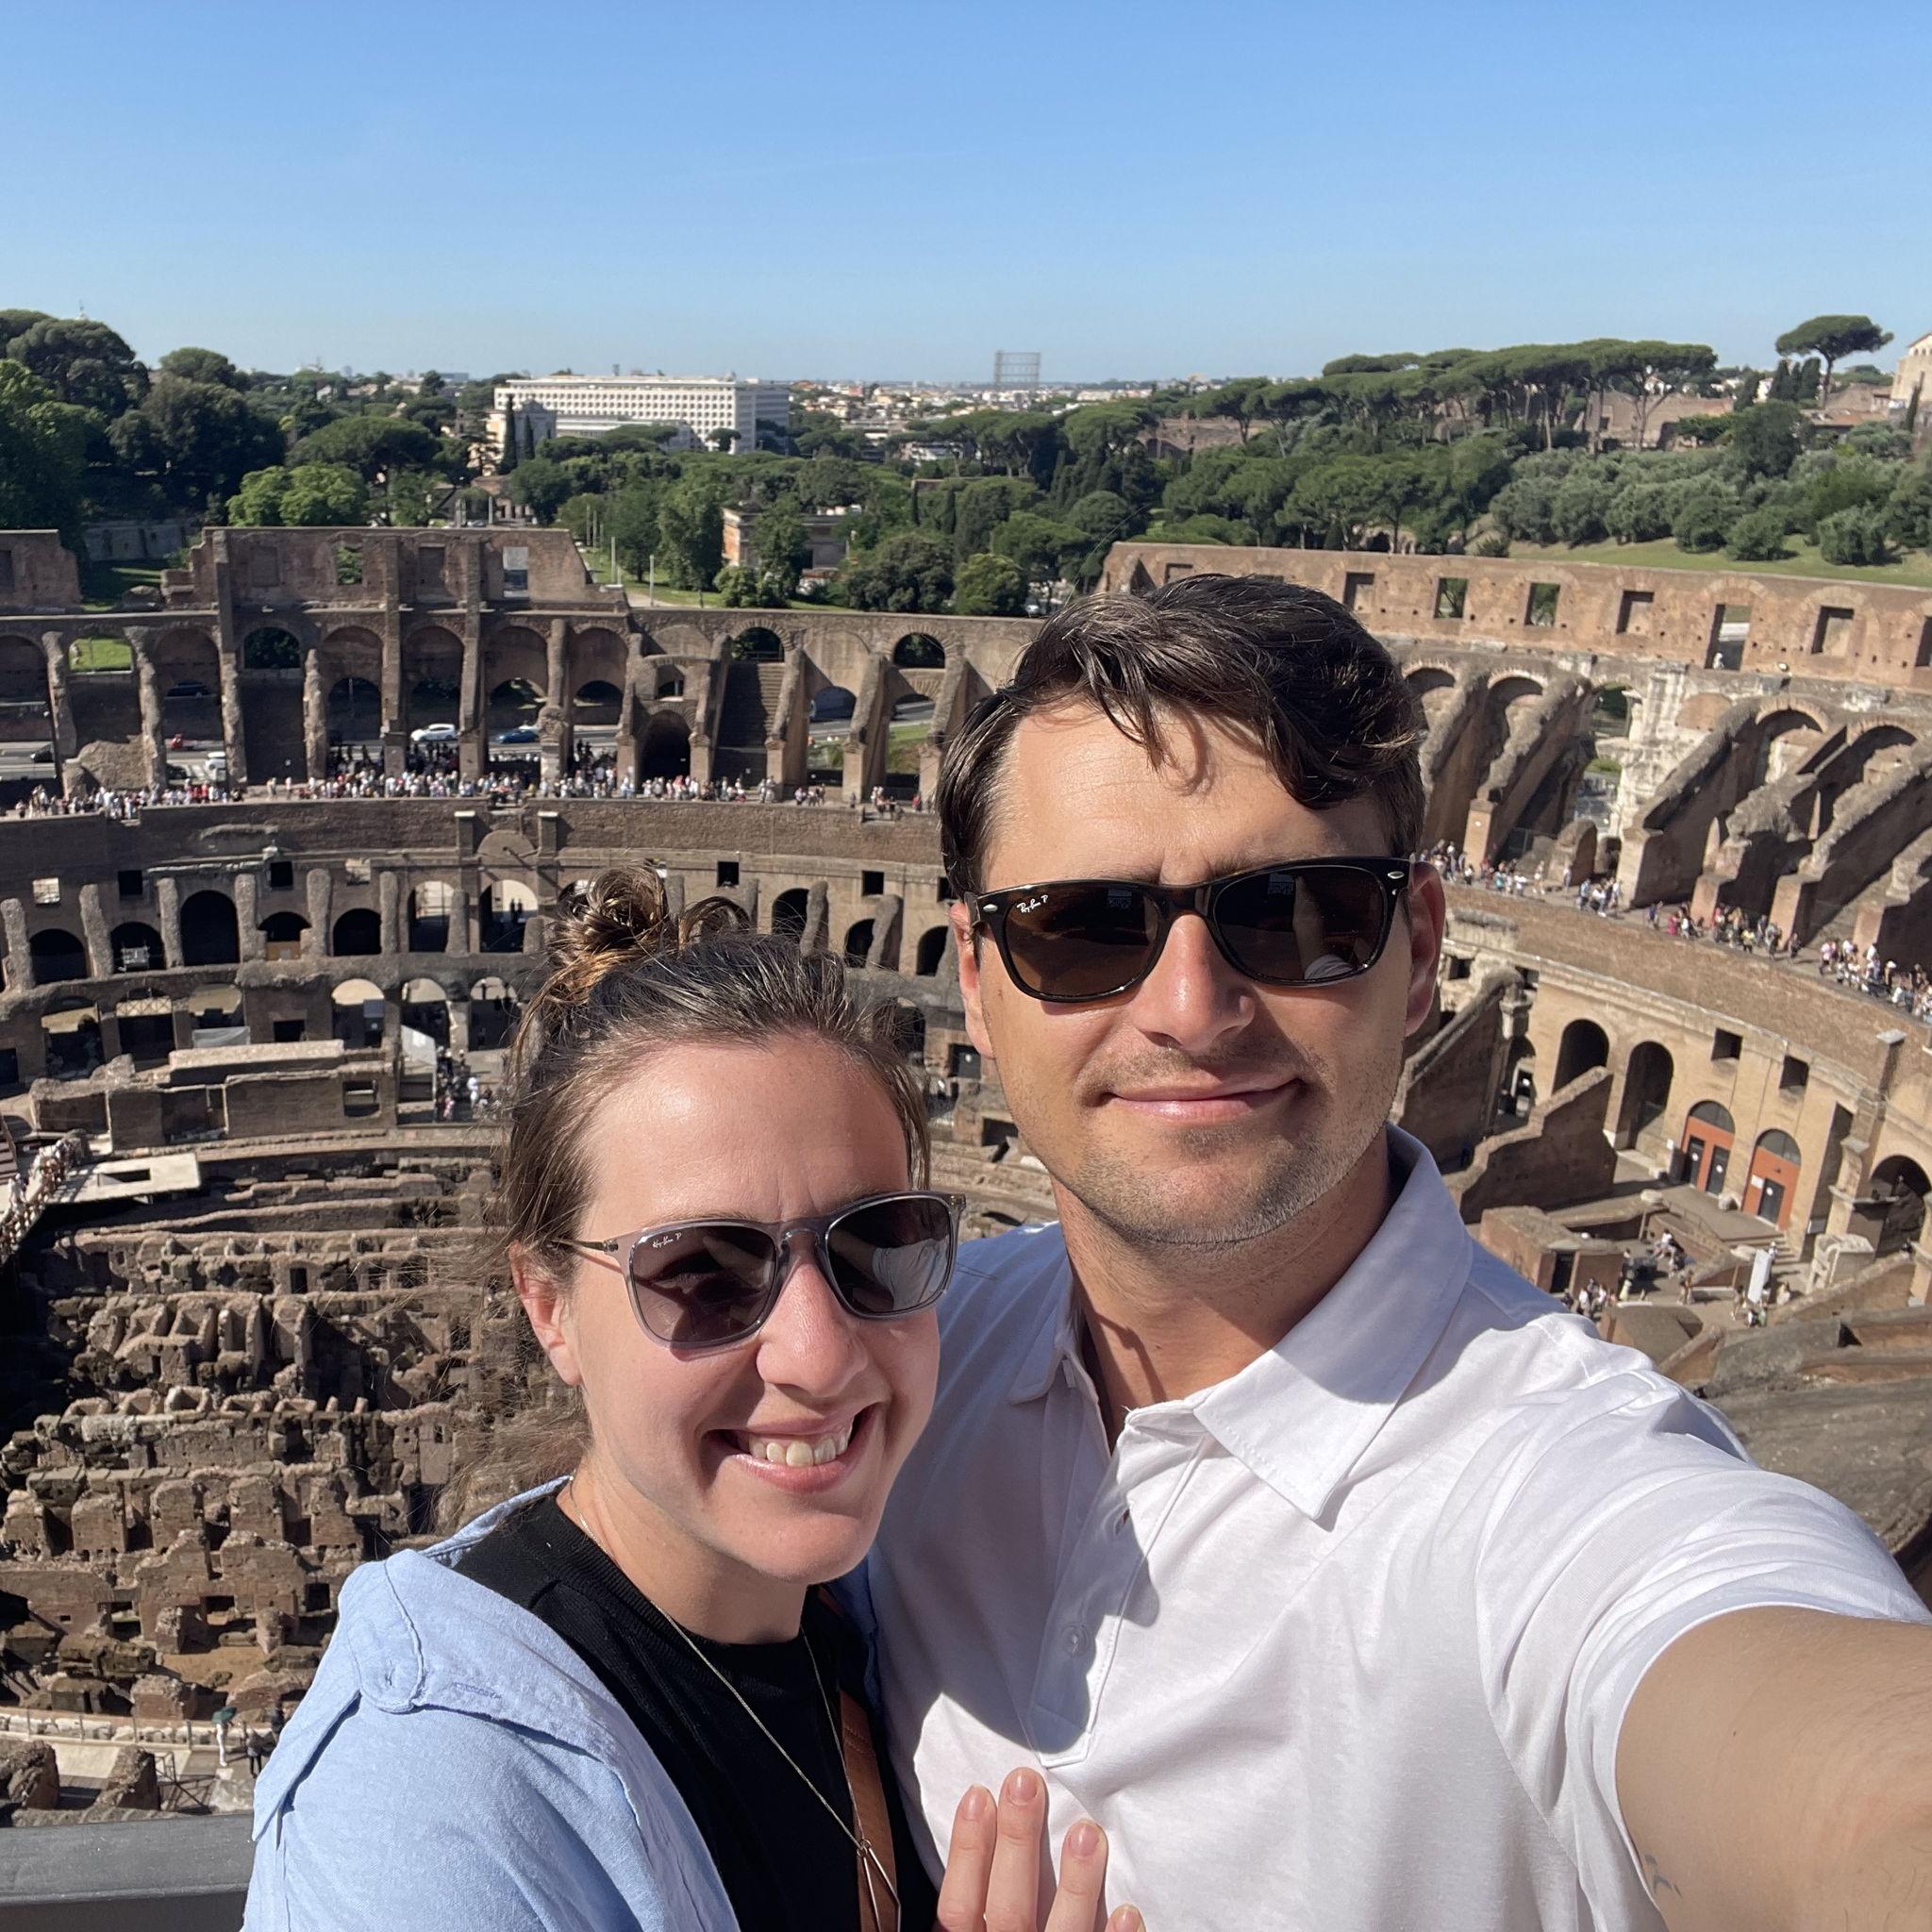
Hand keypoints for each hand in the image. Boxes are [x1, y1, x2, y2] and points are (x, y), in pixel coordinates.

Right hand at [936, 1768, 1142, 1931]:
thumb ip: (965, 1919)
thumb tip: (969, 1827)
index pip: (959, 1907)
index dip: (967, 1851)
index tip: (978, 1795)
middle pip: (1008, 1909)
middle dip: (1015, 1843)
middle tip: (1027, 1785)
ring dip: (1076, 1886)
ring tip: (1087, 1833)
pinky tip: (1130, 1911)